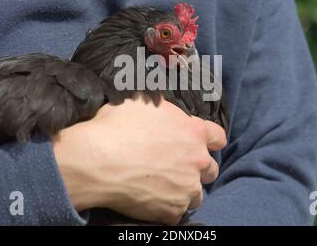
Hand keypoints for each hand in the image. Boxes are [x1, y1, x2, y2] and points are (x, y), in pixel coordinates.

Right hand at [52, 96, 225, 224]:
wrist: (98, 161)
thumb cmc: (117, 127)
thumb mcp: (142, 102)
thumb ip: (161, 107)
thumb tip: (160, 103)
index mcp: (193, 131)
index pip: (218, 137)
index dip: (211, 140)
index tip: (205, 144)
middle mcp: (197, 160)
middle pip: (211, 169)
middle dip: (198, 168)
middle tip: (178, 167)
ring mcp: (187, 188)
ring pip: (197, 194)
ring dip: (185, 190)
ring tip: (165, 187)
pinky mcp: (173, 210)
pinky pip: (177, 212)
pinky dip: (167, 207)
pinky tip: (152, 200)